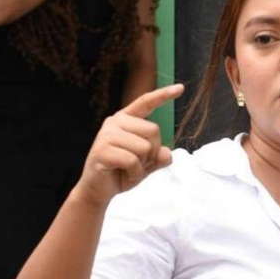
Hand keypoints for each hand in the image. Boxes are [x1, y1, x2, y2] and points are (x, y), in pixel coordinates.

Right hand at [74, 84, 181, 207]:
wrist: (98, 191)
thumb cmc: (122, 172)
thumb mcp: (147, 164)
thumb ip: (159, 156)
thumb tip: (167, 153)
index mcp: (126, 120)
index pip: (146, 102)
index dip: (163, 95)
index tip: (180, 88)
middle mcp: (115, 122)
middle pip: (154, 130)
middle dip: (152, 153)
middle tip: (137, 164)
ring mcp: (106, 135)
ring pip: (144, 147)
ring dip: (142, 166)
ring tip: (127, 169)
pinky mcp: (102, 151)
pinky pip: (133, 161)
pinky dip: (134, 174)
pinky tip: (123, 176)